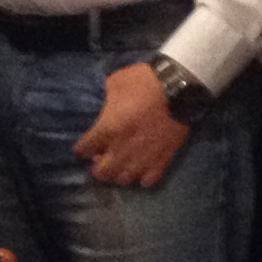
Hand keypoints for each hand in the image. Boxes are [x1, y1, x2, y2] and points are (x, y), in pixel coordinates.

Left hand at [75, 64, 190, 187]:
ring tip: (119, 167)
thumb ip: (106, 98)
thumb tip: (105, 105)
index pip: (85, 149)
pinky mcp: (163, 160)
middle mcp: (122, 149)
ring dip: (118, 174)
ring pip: (124, 179)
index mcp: (108, 129)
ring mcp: (143, 157)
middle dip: (97, 167)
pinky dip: (142, 178)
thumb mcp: (117, 82)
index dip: (82, 148)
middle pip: (102, 171)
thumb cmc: (145, 82)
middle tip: (99, 160)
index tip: (83, 147)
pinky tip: (141, 171)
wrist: (180, 89)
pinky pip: (148, 180)